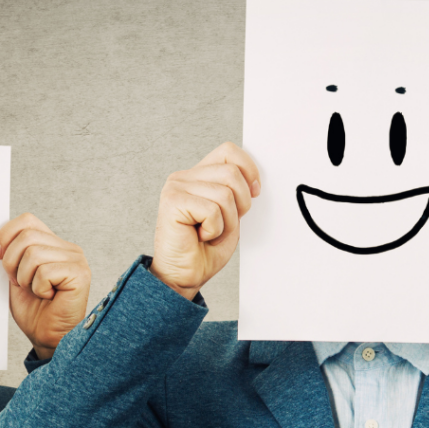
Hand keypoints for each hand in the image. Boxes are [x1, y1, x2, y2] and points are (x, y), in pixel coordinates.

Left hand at [0, 214, 91, 358]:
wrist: (48, 337)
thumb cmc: (34, 310)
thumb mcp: (16, 275)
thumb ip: (13, 253)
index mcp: (54, 245)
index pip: (27, 220)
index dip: (6, 235)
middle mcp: (69, 249)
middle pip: (27, 235)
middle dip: (12, 261)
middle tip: (20, 282)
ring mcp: (77, 260)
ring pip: (34, 253)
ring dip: (26, 277)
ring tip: (36, 291)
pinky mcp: (80, 274)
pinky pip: (45, 271)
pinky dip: (39, 288)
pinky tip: (49, 296)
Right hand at [150, 142, 260, 298]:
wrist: (184, 276)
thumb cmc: (205, 249)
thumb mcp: (231, 214)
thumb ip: (238, 193)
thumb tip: (255, 180)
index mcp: (198, 175)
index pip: (229, 151)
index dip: (248, 170)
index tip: (254, 193)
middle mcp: (184, 177)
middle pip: (232, 173)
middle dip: (241, 204)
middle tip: (225, 224)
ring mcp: (176, 187)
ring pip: (225, 193)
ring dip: (227, 221)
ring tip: (211, 232)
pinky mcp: (172, 202)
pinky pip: (213, 210)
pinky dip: (215, 229)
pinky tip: (200, 236)